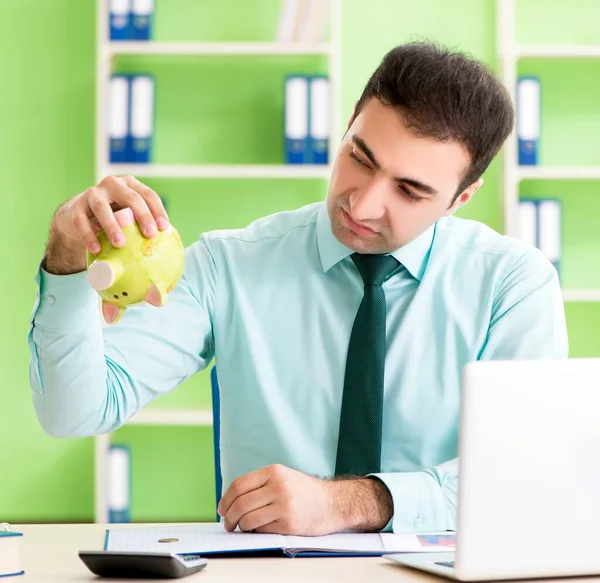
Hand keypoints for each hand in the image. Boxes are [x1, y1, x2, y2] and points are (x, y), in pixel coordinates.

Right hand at [45, 175, 168, 273]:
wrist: (79, 217)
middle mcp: (112, 185)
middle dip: (142, 215)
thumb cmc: (114, 218)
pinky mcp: (75, 208)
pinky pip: (81, 221)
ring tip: (120, 243)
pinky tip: (96, 249)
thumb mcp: (130, 215)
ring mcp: (92, 194)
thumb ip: (144, 224)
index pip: (148, 194)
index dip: (157, 210)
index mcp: (130, 185)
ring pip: (102, 207)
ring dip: (113, 225)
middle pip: (130, 197)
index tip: (164, 228)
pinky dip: (88, 235)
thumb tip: (168, 247)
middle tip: (149, 234)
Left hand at [217, 464, 341, 535]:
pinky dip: (255, 532)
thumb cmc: (304, 491)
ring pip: (248, 520)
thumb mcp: (282, 476)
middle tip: (227, 523)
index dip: (226, 499)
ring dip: (240, 527)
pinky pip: (261, 530)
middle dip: (229, 517)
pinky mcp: (289, 523)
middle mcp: (278, 486)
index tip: (222, 508)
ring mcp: (284, 505)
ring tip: (242, 528)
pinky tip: (259, 529)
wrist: (333, 502)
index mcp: (274, 471)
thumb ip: (260, 484)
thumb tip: (231, 500)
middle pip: (241, 504)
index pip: (239, 485)